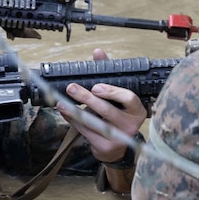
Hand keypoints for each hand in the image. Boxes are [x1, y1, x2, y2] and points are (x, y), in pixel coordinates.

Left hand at [57, 48, 147, 162]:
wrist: (116, 146)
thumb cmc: (117, 113)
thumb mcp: (117, 95)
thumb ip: (109, 74)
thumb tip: (98, 52)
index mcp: (137, 110)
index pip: (129, 99)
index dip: (112, 92)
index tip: (96, 87)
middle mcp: (131, 125)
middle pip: (107, 111)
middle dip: (87, 98)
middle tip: (72, 88)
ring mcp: (118, 138)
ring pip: (93, 122)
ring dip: (74, 111)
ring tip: (61, 102)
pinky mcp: (104, 147)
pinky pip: (85, 131)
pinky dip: (73, 120)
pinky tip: (65, 112)